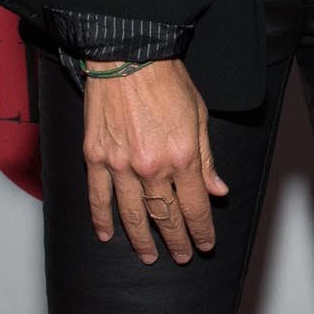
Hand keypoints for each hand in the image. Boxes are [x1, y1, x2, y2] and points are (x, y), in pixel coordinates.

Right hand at [83, 58, 226, 260]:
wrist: (128, 57)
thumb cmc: (167, 81)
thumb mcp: (199, 118)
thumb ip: (207, 160)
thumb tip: (218, 191)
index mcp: (182, 158)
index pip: (194, 206)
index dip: (201, 230)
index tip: (205, 244)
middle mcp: (151, 167)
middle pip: (165, 216)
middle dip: (176, 240)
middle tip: (182, 256)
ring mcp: (120, 165)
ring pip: (132, 214)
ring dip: (142, 239)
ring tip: (149, 256)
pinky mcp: (96, 156)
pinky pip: (98, 196)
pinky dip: (103, 219)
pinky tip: (108, 235)